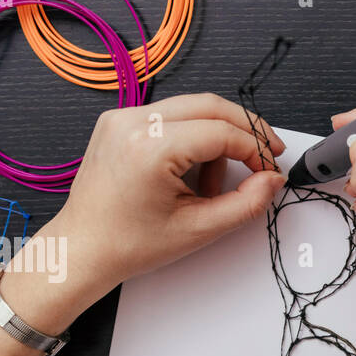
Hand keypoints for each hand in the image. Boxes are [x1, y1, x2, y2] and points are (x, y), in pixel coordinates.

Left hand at [36, 93, 287, 318]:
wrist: (82, 249)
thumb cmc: (128, 245)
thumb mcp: (198, 229)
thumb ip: (246, 204)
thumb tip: (273, 180)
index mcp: (150, 147)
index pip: (222, 132)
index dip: (256, 149)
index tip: (271, 170)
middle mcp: (132, 121)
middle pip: (211, 106)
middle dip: (246, 130)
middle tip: (268, 154)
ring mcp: (122, 117)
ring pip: (193, 109)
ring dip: (217, 138)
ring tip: (215, 185)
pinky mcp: (118, 121)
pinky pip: (170, 117)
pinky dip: (192, 138)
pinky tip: (192, 174)